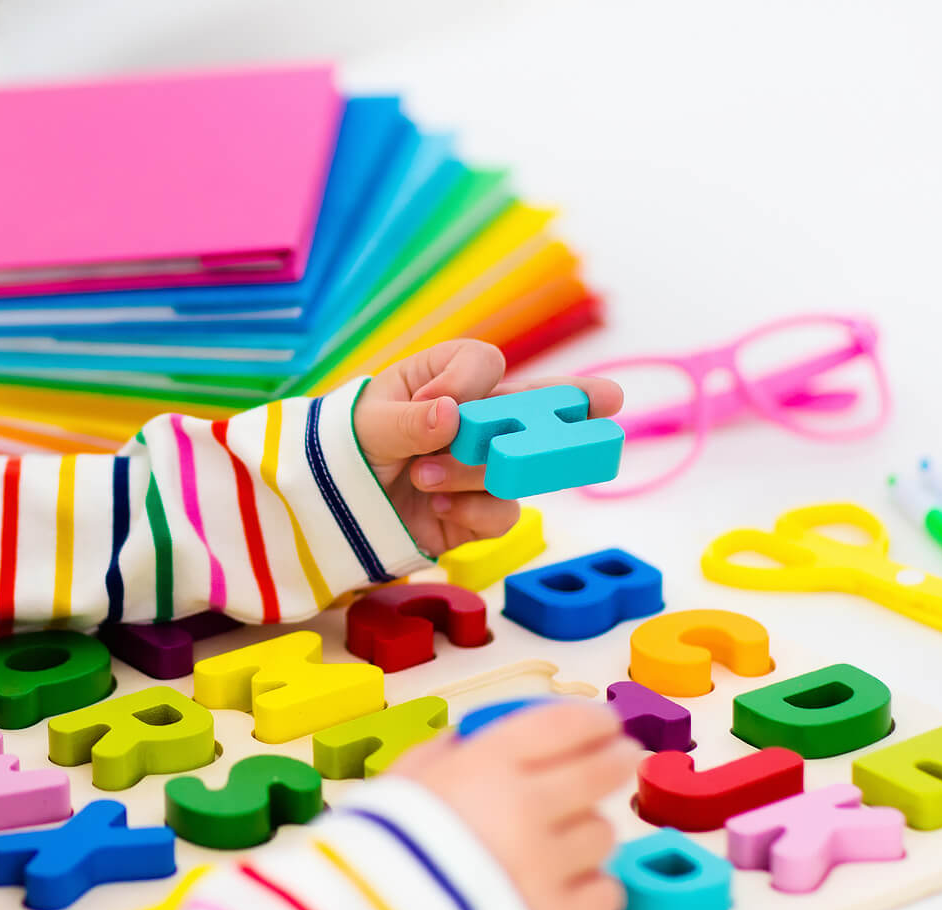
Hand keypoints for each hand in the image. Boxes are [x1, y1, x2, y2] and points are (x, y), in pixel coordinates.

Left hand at [353, 340, 623, 555]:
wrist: (332, 511)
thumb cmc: (348, 450)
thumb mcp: (366, 428)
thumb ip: (407, 421)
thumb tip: (449, 413)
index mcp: (444, 378)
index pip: (481, 365)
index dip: (468, 383)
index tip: (442, 408)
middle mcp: (474, 419)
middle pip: (533, 407)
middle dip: (574, 401)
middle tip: (609, 398)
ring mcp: (482, 466)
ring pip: (513, 467)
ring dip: (472, 474)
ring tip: (425, 478)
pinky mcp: (479, 511)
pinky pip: (502, 514)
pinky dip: (472, 514)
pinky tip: (437, 510)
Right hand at [389, 702, 640, 909]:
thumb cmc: (379, 844)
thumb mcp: (407, 775)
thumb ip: (451, 751)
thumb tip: (479, 737)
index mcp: (490, 763)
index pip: (568, 725)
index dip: (595, 721)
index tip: (603, 724)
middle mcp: (528, 806)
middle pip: (602, 771)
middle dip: (615, 759)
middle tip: (616, 760)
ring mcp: (546, 864)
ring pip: (603, 833)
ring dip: (587, 828)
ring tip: (561, 836)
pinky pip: (605, 891)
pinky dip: (592, 885)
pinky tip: (567, 881)